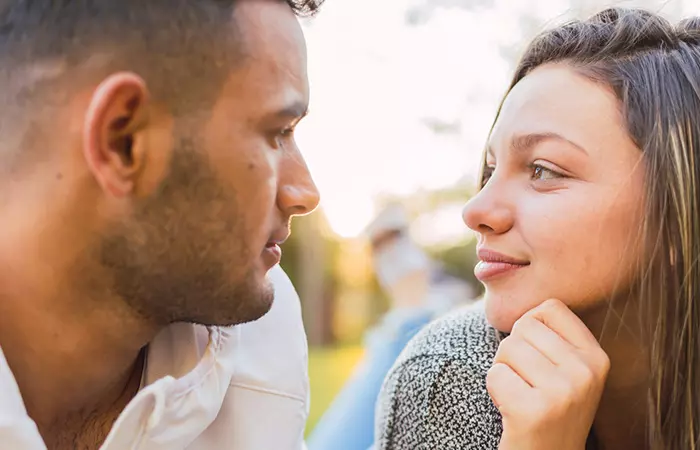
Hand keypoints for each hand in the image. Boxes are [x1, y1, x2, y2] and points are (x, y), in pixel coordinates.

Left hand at [487, 299, 609, 449]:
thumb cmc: (546, 407)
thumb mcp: (566, 369)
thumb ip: (553, 335)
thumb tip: (512, 275)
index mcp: (597, 357)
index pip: (550, 307)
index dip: (531, 329)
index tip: (539, 360)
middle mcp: (587, 372)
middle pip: (524, 327)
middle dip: (514, 354)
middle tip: (528, 385)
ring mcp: (564, 392)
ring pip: (507, 349)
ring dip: (504, 372)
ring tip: (522, 396)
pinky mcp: (535, 410)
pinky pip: (495, 375)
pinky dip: (495, 391)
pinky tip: (513, 411)